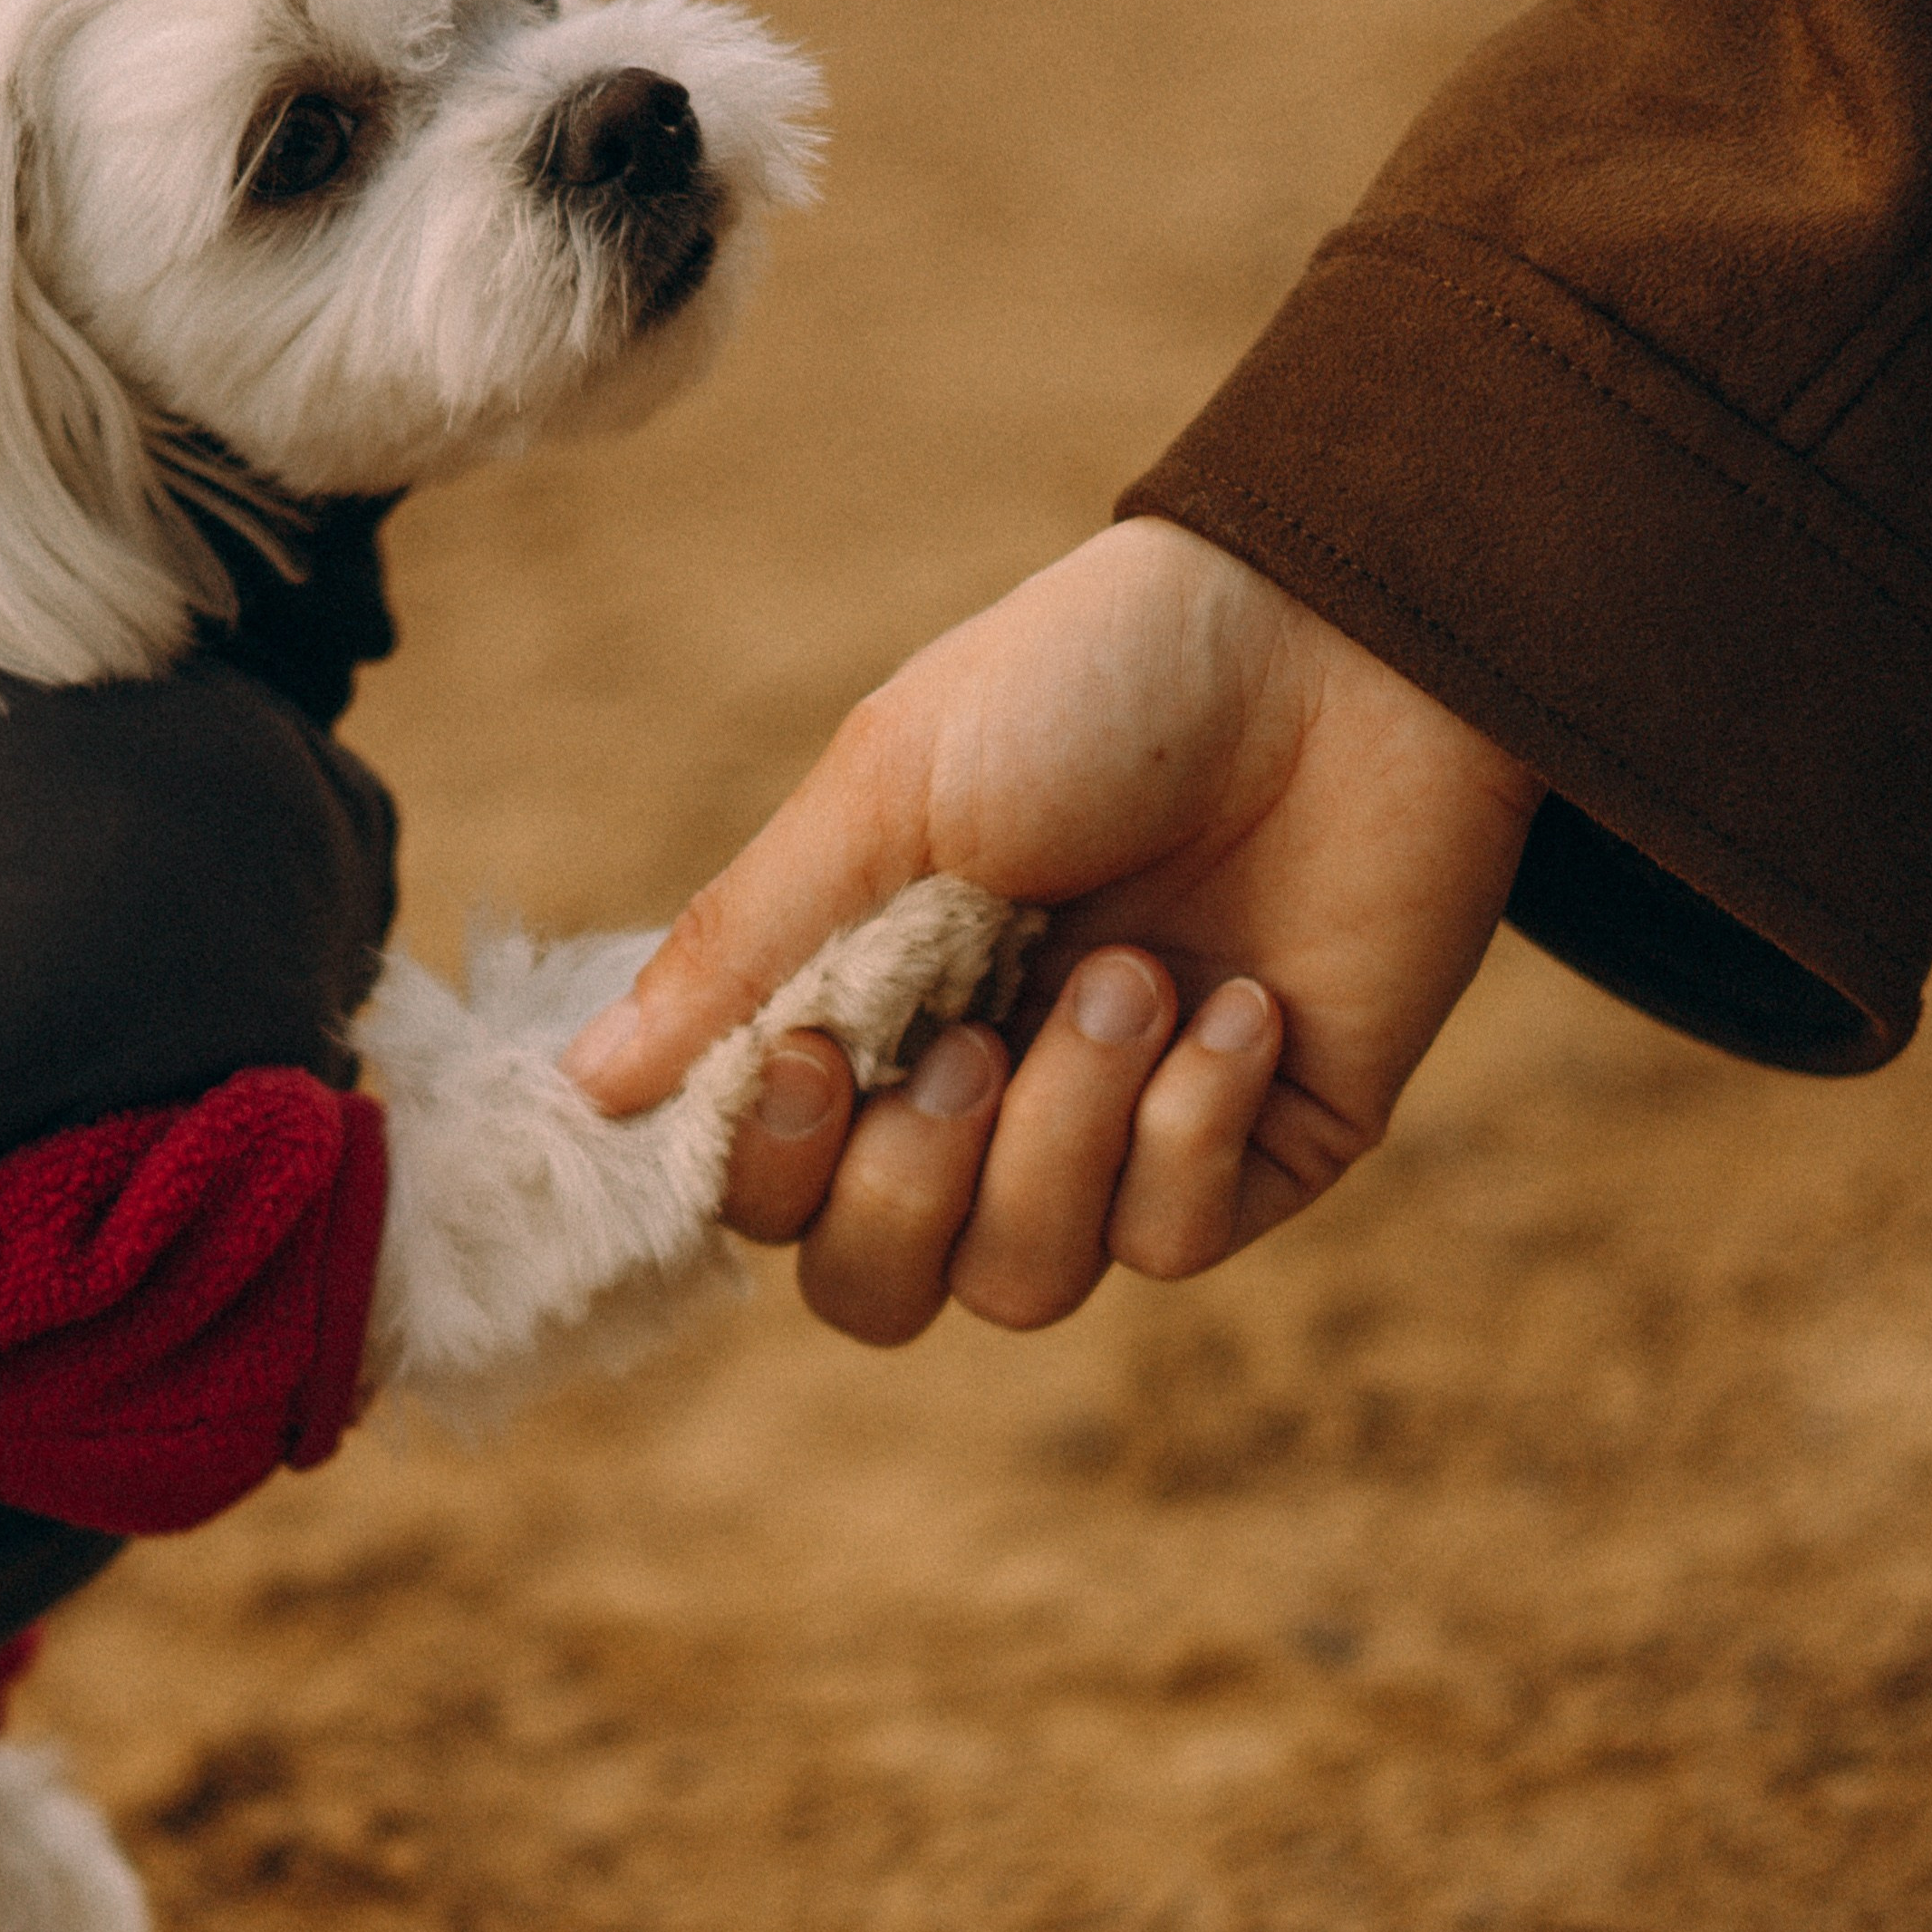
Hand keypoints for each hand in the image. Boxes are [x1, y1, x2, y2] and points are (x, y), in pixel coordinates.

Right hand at [564, 518, 1541, 1340]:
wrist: (1342, 642)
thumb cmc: (1100, 685)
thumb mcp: (890, 790)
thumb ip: (745, 946)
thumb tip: (588, 1087)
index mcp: (872, 1009)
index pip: (771, 1193)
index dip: (776, 1169)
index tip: (818, 1052)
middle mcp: (983, 1099)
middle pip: (876, 1289)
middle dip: (910, 1188)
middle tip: (973, 1042)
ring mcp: (1119, 1136)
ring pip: (1024, 1281)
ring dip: (1067, 1131)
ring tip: (1135, 971)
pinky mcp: (1257, 1152)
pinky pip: (1174, 1239)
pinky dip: (1193, 1123)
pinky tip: (1243, 1001)